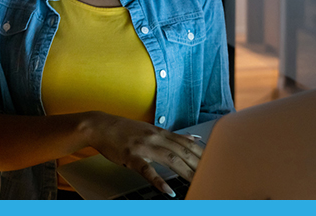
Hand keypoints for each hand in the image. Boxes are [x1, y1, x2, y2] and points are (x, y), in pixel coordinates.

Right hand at [84, 111, 203, 196]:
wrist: (100, 125)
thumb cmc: (124, 130)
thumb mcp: (151, 129)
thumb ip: (172, 135)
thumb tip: (193, 138)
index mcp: (161, 132)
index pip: (187, 143)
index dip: (202, 153)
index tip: (215, 162)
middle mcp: (155, 137)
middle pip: (182, 151)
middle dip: (199, 164)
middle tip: (211, 175)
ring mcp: (143, 146)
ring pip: (170, 159)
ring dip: (185, 172)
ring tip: (196, 183)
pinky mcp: (131, 156)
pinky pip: (147, 170)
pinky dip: (159, 181)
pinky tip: (167, 190)